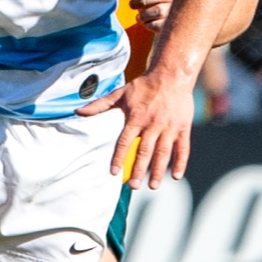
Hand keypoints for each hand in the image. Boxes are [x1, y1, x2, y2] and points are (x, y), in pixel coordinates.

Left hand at [80, 66, 193, 189]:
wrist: (171, 75)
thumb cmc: (144, 86)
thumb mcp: (120, 93)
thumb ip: (99, 105)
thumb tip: (78, 111)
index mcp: (136, 117)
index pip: (125, 141)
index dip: (118, 157)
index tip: (113, 172)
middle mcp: (153, 124)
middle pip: (145, 150)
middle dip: (139, 170)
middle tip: (133, 186)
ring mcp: (169, 127)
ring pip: (164, 153)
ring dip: (158, 171)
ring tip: (152, 186)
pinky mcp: (182, 128)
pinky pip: (183, 148)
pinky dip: (180, 163)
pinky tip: (176, 176)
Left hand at [126, 0, 174, 30]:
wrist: (167, 22)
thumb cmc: (154, 4)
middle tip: (133, 4)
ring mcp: (175, 12)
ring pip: (159, 10)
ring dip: (144, 14)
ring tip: (140, 16)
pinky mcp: (171, 25)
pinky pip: (158, 25)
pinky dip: (148, 24)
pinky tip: (147, 22)